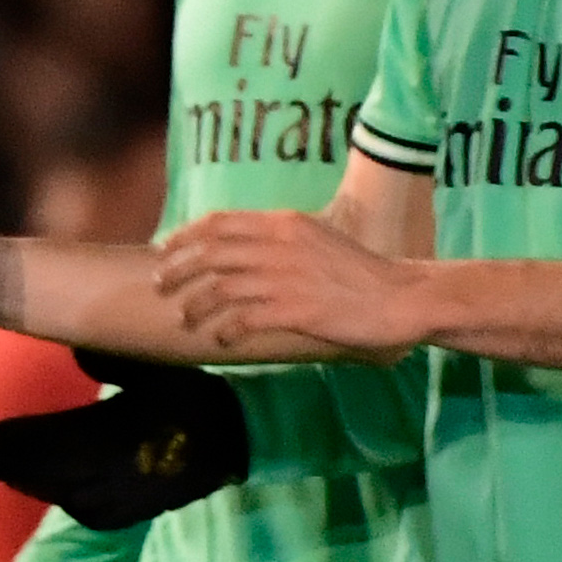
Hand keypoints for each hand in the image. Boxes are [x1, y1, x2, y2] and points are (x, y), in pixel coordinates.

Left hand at [0, 355, 248, 528]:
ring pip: (62, 495)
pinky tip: (57, 496)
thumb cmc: (190, 397)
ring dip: (32, 485)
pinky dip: (66, 504)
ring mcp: (121, 496)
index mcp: (107, 433)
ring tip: (7, 476)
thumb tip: (75, 351)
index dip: (17, 441)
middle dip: (10, 468)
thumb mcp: (151, 369)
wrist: (235, 439)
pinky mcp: (135, 511)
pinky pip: (90, 514)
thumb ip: (110, 362)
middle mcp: (107, 470)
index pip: (49, 440)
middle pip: (46, 473)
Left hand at [152, 209, 423, 358]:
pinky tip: (220, 339)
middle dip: (176, 270)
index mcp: (284, 223)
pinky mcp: (297, 311)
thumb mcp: (315, 239)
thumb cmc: (358, 272)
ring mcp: (288, 278)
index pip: (218, 222)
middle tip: (159, 286)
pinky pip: (245, 320)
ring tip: (184, 319)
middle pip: (210, 253)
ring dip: (194, 305)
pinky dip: (225, 330)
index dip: (184, 236)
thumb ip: (278, 240)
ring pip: (220, 288)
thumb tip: (236, 248)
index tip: (164, 250)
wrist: (402, 297)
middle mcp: (281, 245)